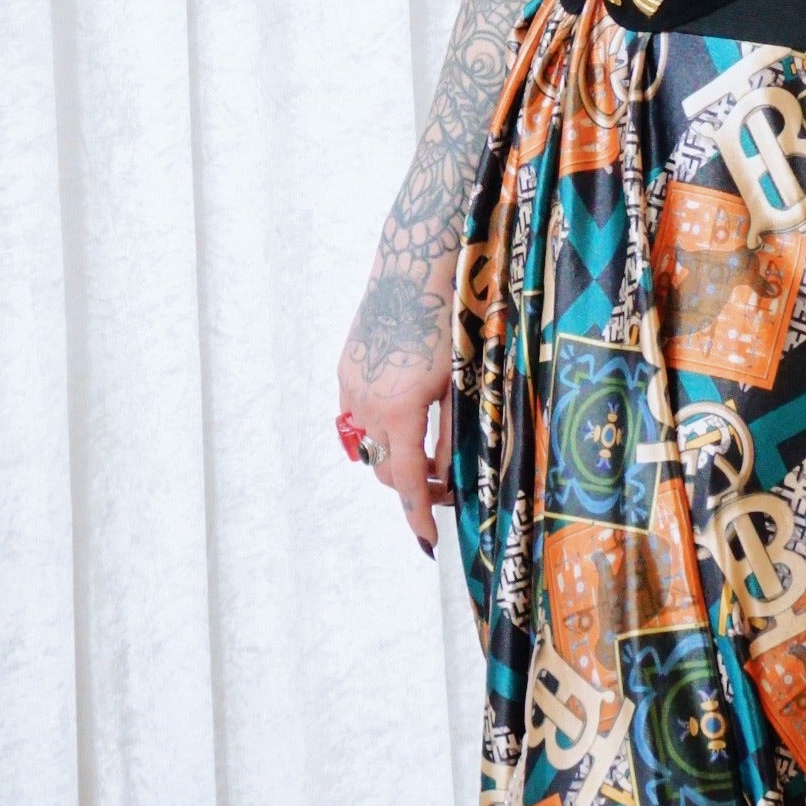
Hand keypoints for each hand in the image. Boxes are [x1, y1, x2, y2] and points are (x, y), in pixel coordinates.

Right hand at [337, 278, 454, 558]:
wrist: (415, 263)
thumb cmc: (452, 321)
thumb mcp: (461, 383)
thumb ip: (451, 436)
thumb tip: (446, 480)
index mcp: (401, 410)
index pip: (409, 481)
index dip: (418, 515)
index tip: (426, 542)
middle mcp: (367, 403)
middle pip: (387, 468)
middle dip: (413, 484)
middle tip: (445, 485)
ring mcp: (351, 386)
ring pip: (370, 442)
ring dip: (396, 453)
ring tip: (427, 447)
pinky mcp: (345, 368)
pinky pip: (358, 414)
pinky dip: (380, 426)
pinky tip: (403, 415)